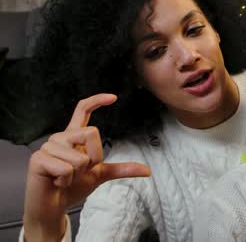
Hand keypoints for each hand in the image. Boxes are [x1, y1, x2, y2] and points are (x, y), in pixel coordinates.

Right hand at [23, 94, 150, 241]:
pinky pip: (66, 169)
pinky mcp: (38, 159)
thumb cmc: (73, 187)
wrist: (53, 207)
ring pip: (80, 157)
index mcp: (74, 136)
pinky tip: (56, 183)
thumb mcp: (100, 175)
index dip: (97, 100)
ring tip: (64, 178)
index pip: (83, 110)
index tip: (114, 97)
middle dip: (93, 159)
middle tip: (79, 172)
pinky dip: (66, 181)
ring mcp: (48, 147)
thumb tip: (147, 170)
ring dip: (77, 174)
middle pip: (92, 133)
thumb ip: (121, 169)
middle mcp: (60, 137)